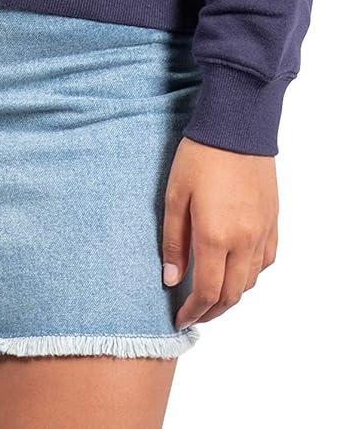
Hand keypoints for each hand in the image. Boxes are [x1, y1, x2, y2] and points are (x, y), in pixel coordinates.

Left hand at [162, 135, 278, 326]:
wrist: (237, 124)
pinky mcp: (273, 220)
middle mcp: (244, 240)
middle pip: (232, 294)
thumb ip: (174, 241)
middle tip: (195, 314)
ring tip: (212, 294)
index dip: (193, 312)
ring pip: (250, 281)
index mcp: (215, 235)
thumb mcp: (174, 195)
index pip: (207, 292)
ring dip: (231, 295)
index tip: (180, 318)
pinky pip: (266, 261)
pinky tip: (236, 269)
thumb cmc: (200, 155)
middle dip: (212, 311)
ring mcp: (262, 231)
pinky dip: (251, 274)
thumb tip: (171, 279)